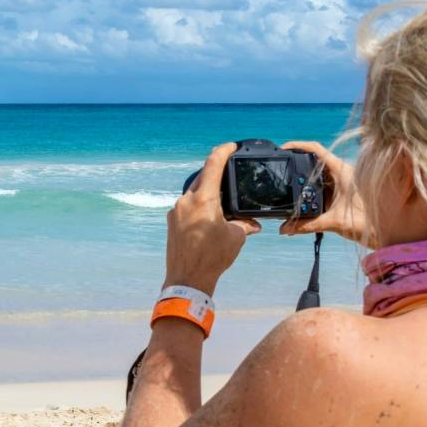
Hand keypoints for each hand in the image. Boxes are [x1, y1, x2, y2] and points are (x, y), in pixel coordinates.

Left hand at [164, 144, 260, 293]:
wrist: (187, 279)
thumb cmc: (212, 257)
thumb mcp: (235, 237)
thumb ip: (245, 224)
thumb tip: (254, 224)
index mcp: (203, 199)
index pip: (213, 165)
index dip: (223, 151)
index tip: (231, 147)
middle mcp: (186, 201)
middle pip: (202, 178)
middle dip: (217, 176)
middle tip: (231, 177)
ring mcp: (176, 211)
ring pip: (194, 193)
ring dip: (208, 193)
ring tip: (223, 203)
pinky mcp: (171, 221)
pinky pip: (187, 206)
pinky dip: (199, 206)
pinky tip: (209, 217)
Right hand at [277, 140, 368, 245]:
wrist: (383, 233)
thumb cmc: (366, 223)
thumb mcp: (333, 222)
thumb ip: (308, 225)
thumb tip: (285, 228)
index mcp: (341, 171)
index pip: (316, 150)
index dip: (298, 146)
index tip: (284, 148)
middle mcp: (340, 173)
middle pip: (313, 162)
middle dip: (296, 165)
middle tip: (280, 171)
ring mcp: (340, 182)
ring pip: (316, 175)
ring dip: (302, 181)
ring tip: (287, 187)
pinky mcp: (339, 192)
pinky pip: (320, 187)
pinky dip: (309, 192)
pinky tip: (299, 201)